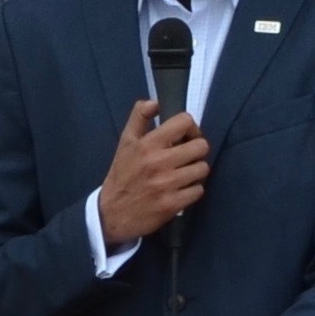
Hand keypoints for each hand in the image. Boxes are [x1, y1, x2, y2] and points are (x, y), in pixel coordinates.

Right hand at [96, 100, 210, 249]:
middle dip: (196, 150)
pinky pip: (198, 190)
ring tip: (184, 174)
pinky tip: (181, 190)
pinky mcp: (172, 204)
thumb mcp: (125, 142)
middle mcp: (158, 162)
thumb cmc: (122, 174)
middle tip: (187, 157)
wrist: (112, 213)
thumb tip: (155, 102)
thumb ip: (139, 118)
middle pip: (201, 146)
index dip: (190, 128)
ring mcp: (166, 184)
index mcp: (147, 144)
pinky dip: (192, 190)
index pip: (184, 122)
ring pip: (202, 169)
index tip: (185, 137)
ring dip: (196, 171)